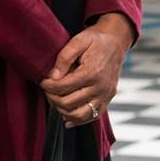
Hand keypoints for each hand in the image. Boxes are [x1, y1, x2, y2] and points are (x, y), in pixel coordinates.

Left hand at [40, 13, 133, 127]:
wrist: (116, 41)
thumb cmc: (96, 40)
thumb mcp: (79, 40)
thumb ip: (64, 57)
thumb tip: (53, 76)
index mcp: (92, 72)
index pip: (63, 87)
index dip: (48, 86)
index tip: (43, 81)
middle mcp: (100, 87)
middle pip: (68, 103)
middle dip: (52, 97)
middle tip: (47, 89)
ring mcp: (105, 95)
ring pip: (79, 115)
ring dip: (63, 111)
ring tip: (56, 100)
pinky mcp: (108, 99)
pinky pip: (92, 116)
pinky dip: (78, 120)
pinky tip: (67, 117)